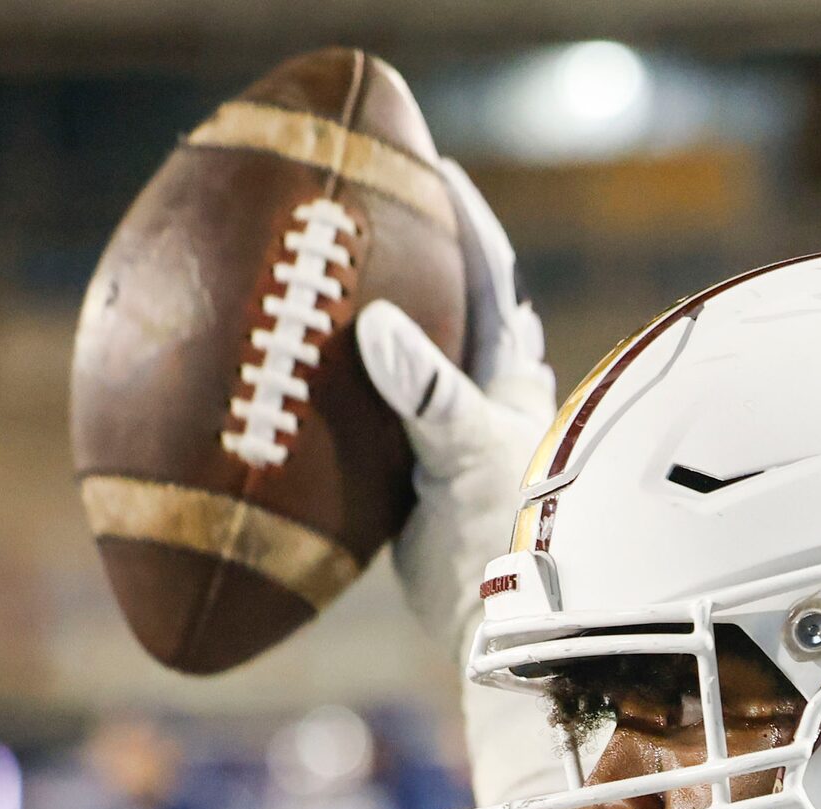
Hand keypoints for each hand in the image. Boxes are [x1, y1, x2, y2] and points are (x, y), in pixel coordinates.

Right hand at [356, 158, 554, 654]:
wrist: (499, 629)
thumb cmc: (506, 538)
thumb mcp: (465, 451)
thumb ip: (425, 390)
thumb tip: (379, 325)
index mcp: (515, 382)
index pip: (493, 281)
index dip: (466, 222)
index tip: (434, 168)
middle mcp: (491, 403)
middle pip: (455, 313)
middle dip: (422, 263)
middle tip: (374, 211)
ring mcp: (454, 440)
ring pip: (414, 364)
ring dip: (381, 326)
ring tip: (331, 276)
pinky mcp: (419, 480)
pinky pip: (375, 419)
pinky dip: (346, 392)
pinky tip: (306, 375)